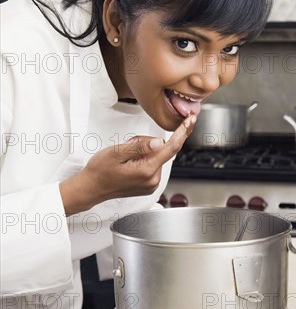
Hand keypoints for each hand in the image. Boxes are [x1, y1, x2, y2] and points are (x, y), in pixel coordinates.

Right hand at [60, 115, 195, 215]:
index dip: (182, 132)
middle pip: (161, 149)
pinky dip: (143, 158)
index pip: (171, 148)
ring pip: (156, 156)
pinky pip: (152, 164)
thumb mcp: (116, 152)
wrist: (91, 188)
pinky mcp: (149, 185)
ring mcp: (152, 184)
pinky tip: (129, 163)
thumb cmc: (100, 170)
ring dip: (143, 151)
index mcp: (147, 170)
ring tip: (125, 158)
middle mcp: (153, 180)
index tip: (191, 120)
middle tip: (127, 147)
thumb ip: (139, 146)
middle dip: (147, 143)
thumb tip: (159, 141)